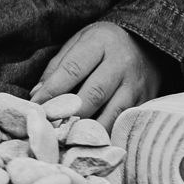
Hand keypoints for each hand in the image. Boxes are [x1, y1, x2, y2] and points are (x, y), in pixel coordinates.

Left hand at [31, 20, 162, 130]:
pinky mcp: (146, 101)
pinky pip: (125, 121)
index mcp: (99, 43)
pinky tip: (93, 141)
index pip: (72, 69)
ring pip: (112, 112)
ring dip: (90, 128)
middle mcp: (121, 63)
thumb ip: (57, 67)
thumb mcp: (78, 42)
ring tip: (71, 138)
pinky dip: (108, 132)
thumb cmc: (102, 44)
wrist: (146, 42)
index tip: (36, 106)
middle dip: (71, 113)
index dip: (52, 90)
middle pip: (94, 94)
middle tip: (52, 127)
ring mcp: (136, 84)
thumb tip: (37, 95)